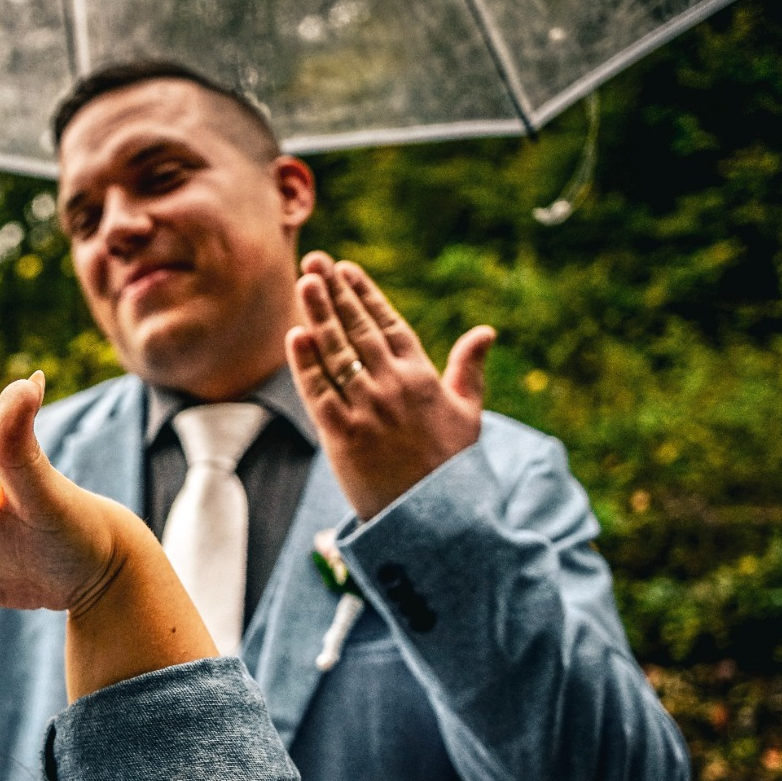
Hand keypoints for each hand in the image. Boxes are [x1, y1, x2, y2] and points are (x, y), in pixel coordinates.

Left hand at [286, 252, 494, 520]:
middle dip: (334, 293)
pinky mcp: (343, 436)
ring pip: (336, 354)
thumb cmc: (451, 466)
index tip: (346, 268)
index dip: (365, 294)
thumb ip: (469, 369)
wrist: (437, 519)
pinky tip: (296, 336)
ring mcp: (367, 410)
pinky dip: (306, 365)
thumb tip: (486, 331)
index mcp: (422, 377)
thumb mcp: (467, 413)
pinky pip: (320, 394)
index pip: (388, 324)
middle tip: (313, 261)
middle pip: (358, 330)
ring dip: (318, 316)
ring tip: (304, 283)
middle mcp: (393, 387)